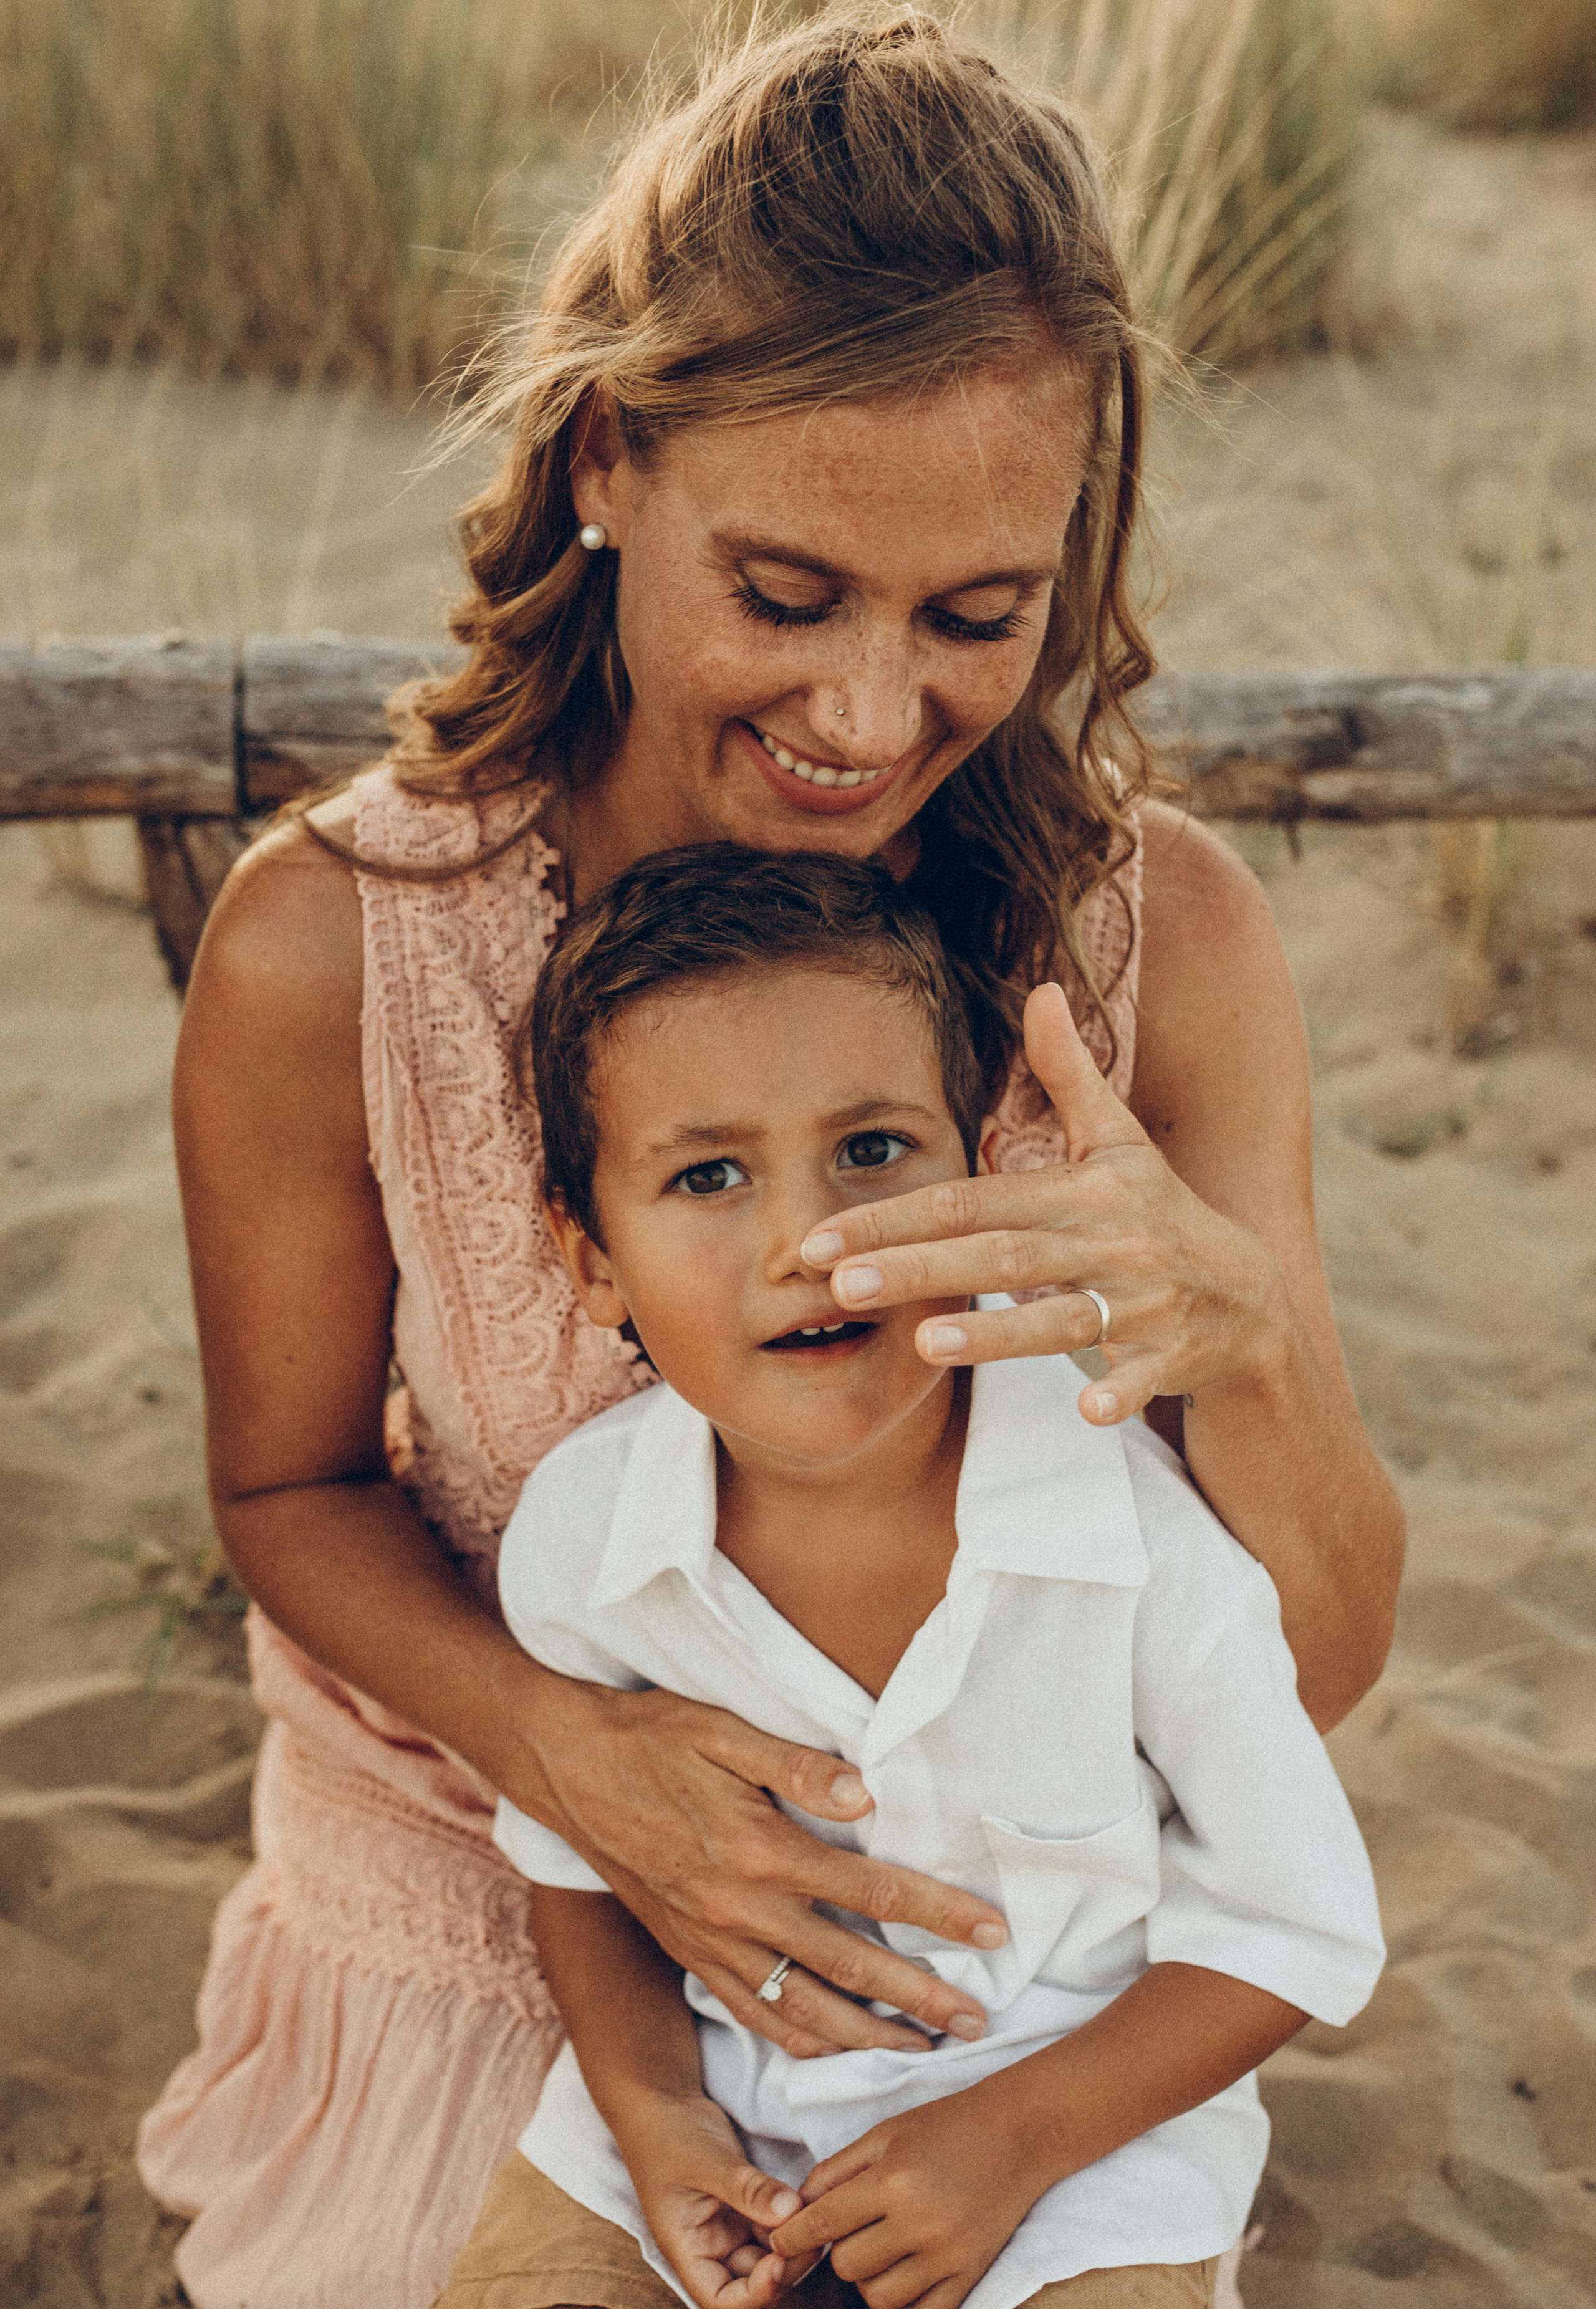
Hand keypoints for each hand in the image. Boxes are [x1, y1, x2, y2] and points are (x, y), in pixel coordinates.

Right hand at [529, 1678, 1004, 2060]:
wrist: (564, 1768)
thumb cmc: (650, 1737)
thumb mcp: (721, 1728)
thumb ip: (796, 1764)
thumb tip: (865, 1792)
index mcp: (758, 1849)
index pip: (871, 1890)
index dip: (938, 1915)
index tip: (993, 1935)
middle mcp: (738, 1910)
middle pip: (849, 1967)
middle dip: (920, 2000)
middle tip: (976, 2024)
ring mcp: (709, 1942)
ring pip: (801, 2011)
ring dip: (866, 2036)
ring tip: (919, 2049)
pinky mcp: (687, 1955)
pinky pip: (750, 2015)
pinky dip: (797, 2041)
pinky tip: (831, 2046)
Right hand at [616, 2090, 817, 2308]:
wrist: (663, 2101)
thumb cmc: (667, 2134)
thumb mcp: (705, 2162)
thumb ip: (747, 2189)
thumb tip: (792, 2210)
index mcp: (688, 2251)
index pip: (722, 2300)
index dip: (754, 2294)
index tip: (779, 2262)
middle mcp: (710, 2249)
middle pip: (752, 2283)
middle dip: (784, 2266)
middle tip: (811, 2231)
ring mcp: (729, 2229)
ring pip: (769, 2255)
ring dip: (793, 2241)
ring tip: (813, 2211)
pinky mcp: (745, 2208)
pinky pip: (773, 2225)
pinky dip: (791, 2218)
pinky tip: (807, 2199)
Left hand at [769, 2090, 1042, 2308]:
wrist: (1017, 2132)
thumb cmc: (945, 2126)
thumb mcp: (884, 2133)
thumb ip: (835, 2170)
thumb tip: (797, 2209)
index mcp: (893, 2180)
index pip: (824, 2223)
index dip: (793, 2237)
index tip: (780, 2243)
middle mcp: (919, 2223)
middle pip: (848, 2265)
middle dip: (837, 2251)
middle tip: (848, 2231)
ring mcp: (948, 2255)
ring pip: (879, 2298)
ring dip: (867, 2280)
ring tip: (877, 2251)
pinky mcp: (970, 2274)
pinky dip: (904, 2304)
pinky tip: (900, 2278)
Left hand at [799, 982, 1291, 1426]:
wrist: (1251, 1298)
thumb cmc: (1161, 1212)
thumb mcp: (1120, 1139)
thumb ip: (1070, 1073)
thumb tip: (1042, 989)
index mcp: (1084, 1190)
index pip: (973, 1201)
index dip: (895, 1216)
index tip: (822, 1238)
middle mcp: (1112, 1241)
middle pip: (1004, 1255)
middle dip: (919, 1270)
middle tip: (839, 1287)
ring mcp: (1146, 1301)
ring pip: (1064, 1317)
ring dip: (999, 1331)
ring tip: (925, 1344)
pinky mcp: (1175, 1352)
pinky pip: (1145, 1375)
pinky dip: (1121, 1390)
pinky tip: (1085, 1408)